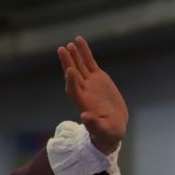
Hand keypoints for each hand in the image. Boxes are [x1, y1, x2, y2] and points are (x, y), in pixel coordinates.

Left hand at [57, 37, 126, 154]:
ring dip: (74, 55)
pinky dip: (85, 52)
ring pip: (80, 66)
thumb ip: (94, 124)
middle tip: (62, 49)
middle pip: (73, 75)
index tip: (69, 70)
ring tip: (69, 44)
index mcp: (83, 103)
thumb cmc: (107, 133)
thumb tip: (85, 117)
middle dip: (68, 63)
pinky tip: (80, 41)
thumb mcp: (103, 131)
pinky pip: (90, 62)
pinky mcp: (98, 78)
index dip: (71, 81)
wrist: (113, 127)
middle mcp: (84, 91)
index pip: (74, 90)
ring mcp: (90, 83)